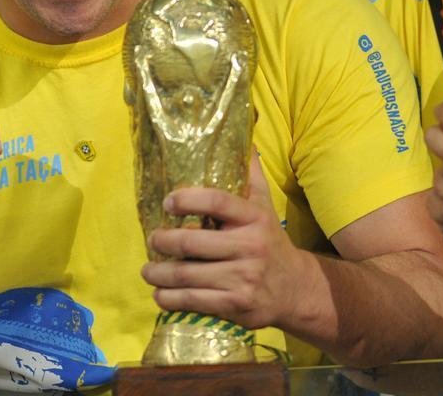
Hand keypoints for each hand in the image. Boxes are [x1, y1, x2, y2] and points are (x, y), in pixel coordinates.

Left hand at [142, 153, 299, 328]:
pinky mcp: (236, 305)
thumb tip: (243, 137)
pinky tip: (160, 294)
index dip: (187, 199)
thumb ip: (250, 175)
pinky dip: (170, 298)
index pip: (216, 202)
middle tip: (152, 240)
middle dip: (162, 242)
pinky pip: (194, 301)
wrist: (295, 288)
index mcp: (253, 217)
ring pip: (187, 275)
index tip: (167, 203)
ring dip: (159, 274)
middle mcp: (249, 247)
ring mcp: (243, 278)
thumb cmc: (270, 240)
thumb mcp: (265, 206)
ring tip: (147, 271)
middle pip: (192, 242)